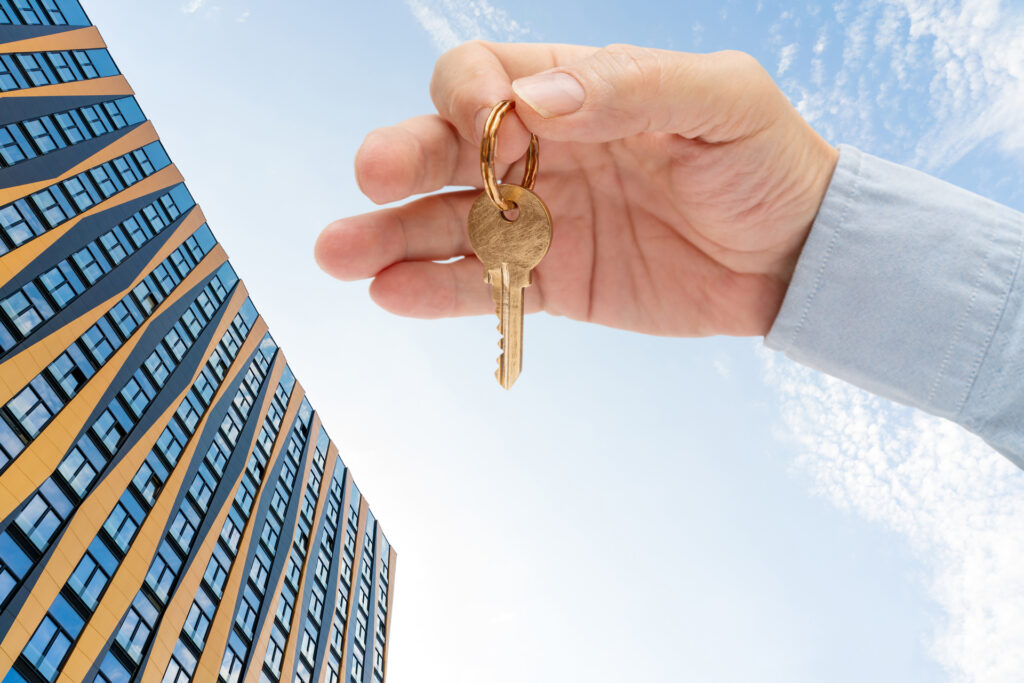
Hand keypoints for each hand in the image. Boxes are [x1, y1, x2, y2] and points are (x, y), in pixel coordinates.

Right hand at [314, 42, 838, 336]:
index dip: (468, 95)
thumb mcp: (719, 99)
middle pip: (446, 149)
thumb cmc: (766, 159)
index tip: (487, 121)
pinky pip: (482, 286)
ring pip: (447, 223)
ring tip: (340, 255)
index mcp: (574, 91)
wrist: (797, 256)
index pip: (486, 78)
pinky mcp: (551, 282)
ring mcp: (540, 221)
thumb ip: (631, 85)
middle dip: (403, 157)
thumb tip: (537, 98)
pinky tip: (393, 294)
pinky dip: (437, 291)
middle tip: (371, 176)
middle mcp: (541, 153)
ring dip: (389, 236)